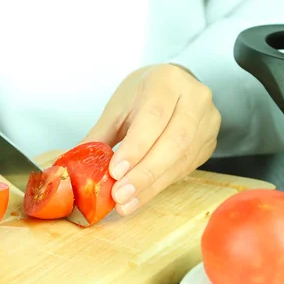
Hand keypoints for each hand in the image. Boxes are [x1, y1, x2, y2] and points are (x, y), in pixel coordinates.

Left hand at [83, 64, 220, 215]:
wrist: (173, 87)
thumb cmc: (142, 94)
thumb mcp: (117, 108)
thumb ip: (99, 136)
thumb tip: (74, 166)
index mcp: (168, 81)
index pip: (154, 116)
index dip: (136, 147)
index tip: (115, 171)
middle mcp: (195, 98)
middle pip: (174, 141)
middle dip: (144, 173)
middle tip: (120, 194)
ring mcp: (207, 122)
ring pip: (182, 159)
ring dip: (151, 185)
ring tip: (126, 202)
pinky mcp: (209, 143)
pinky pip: (185, 169)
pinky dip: (159, 186)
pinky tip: (140, 197)